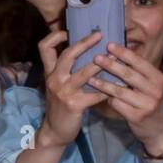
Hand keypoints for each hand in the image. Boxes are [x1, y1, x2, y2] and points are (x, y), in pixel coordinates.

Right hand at [37, 29, 106, 146]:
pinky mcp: (74, 104)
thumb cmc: (59, 106)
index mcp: (49, 73)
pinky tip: (118, 86)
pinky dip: (107, 89)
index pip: (44, 48)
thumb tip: (84, 53)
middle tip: (99, 35)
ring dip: (101, 64)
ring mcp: (63, 92)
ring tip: (114, 57)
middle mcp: (54, 79)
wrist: (54, 131)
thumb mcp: (56, 86)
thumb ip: (64, 71)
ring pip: (84, 72)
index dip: (54, 37)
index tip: (68, 31)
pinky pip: (94, 94)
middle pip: (68, 54)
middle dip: (84, 43)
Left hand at [90, 42, 162, 154]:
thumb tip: (118, 54)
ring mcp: (147, 104)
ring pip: (120, 90)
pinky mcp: (137, 116)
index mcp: (158, 78)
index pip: (139, 62)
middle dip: (110, 65)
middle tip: (96, 57)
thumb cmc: (151, 103)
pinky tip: (97, 96)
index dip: (123, 53)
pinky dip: (107, 99)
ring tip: (89, 78)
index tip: (109, 45)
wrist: (160, 130)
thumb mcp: (152, 86)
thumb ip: (139, 73)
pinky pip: (117, 104)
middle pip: (128, 74)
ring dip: (103, 83)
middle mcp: (155, 90)